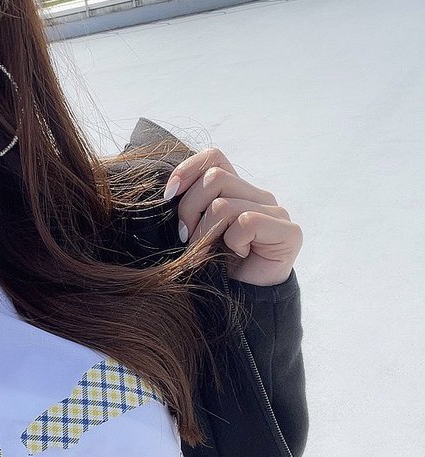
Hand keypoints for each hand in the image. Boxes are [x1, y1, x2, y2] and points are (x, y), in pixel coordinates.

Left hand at [163, 147, 301, 286]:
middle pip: (214, 178)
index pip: (214, 156)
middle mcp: (258, 195)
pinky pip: (246, 223)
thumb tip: (169, 190)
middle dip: (189, 210)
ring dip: (205, 233)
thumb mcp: (194, 229)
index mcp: (236, 189)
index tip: (168, 195)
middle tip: (185, 238)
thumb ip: (190, 204)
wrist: (242, 300)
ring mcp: (276, 212)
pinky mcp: (288, 232)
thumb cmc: (215, 264)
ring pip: (225, 204)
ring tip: (205, 252)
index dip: (187, 170)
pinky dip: (232, 243)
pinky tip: (237, 255)